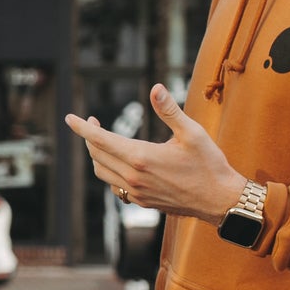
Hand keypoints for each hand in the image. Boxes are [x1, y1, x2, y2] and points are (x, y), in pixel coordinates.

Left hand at [64, 84, 246, 223]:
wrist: (220, 200)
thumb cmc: (209, 164)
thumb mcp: (193, 133)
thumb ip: (169, 111)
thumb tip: (156, 88)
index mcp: (142, 157)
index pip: (100, 140)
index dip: (82, 128)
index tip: (69, 118)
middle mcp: (134, 177)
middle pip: (97, 155)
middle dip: (89, 137)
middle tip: (93, 122)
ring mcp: (136, 192)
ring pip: (102, 172)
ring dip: (97, 155)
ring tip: (103, 140)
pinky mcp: (141, 202)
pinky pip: (114, 186)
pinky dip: (109, 171)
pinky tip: (119, 162)